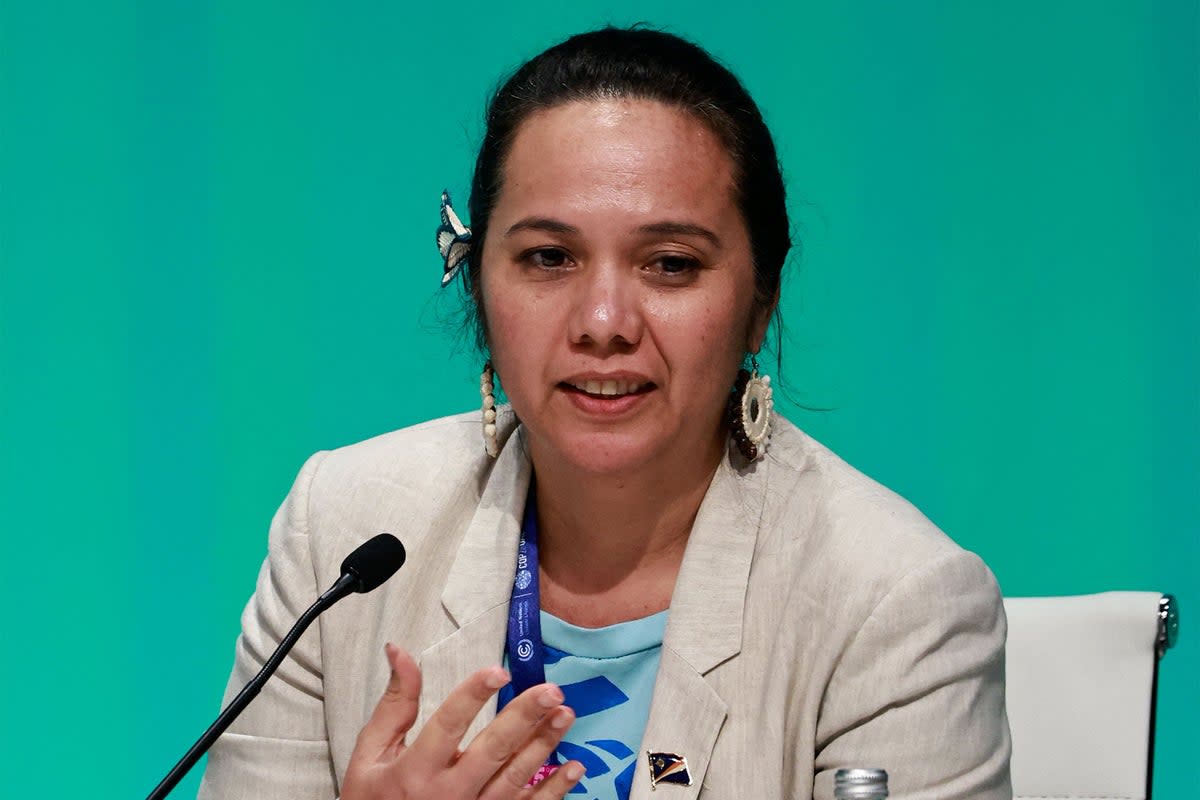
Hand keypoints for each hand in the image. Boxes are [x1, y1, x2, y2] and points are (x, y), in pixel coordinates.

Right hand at [340, 643, 583, 799]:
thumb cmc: (374, 799)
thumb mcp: (371, 753)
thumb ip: (394, 704)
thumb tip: (399, 651)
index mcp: (415, 770)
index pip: (448, 725)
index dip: (473, 695)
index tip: (498, 671)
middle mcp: (446, 794)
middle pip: (492, 750)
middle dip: (524, 718)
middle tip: (551, 691)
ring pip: (514, 777)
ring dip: (544, 745)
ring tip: (565, 715)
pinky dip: (553, 791)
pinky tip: (573, 768)